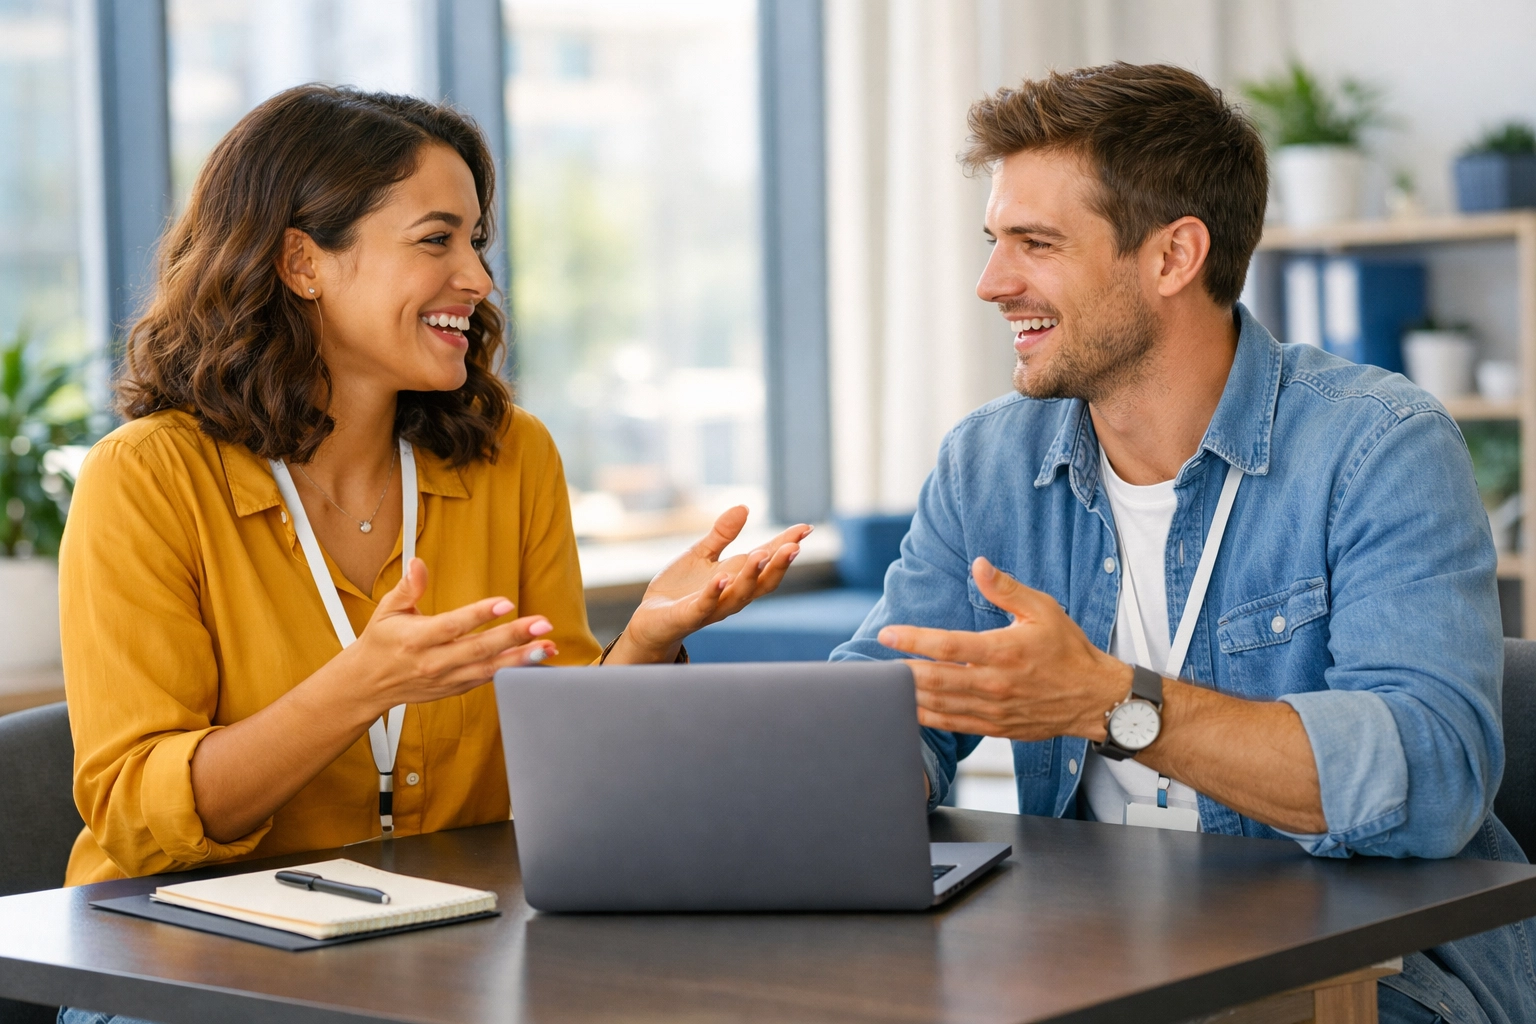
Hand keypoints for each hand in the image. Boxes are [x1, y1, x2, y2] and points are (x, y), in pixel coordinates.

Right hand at [338, 557, 556, 716]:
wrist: (368, 684)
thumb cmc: (381, 642)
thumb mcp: (387, 611)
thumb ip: (408, 587)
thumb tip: (418, 562)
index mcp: (416, 639)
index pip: (452, 626)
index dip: (480, 615)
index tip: (505, 603)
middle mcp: (433, 662)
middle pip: (479, 649)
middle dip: (513, 636)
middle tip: (542, 624)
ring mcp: (447, 679)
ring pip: (489, 669)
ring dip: (521, 658)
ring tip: (548, 646)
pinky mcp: (456, 688)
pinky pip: (488, 679)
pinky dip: (514, 672)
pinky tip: (534, 660)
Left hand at [610, 506, 812, 662]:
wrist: (652, 617)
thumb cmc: (681, 587)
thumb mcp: (702, 553)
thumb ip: (723, 533)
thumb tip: (745, 506)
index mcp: (738, 576)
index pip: (767, 559)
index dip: (786, 544)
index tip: (805, 528)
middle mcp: (733, 594)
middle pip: (763, 581)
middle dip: (779, 564)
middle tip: (795, 546)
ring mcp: (714, 606)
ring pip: (739, 594)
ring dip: (752, 575)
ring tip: (761, 554)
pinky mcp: (690, 615)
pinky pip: (706, 605)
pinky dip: (715, 593)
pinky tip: (722, 578)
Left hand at [877, 557, 1129, 740]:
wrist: (1095, 698)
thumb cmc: (1068, 649)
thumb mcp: (1043, 609)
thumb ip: (1005, 588)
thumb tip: (978, 564)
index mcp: (1003, 651)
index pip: (947, 646)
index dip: (912, 640)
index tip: (887, 634)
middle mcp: (994, 684)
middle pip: (934, 680)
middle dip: (900, 672)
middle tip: (872, 665)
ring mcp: (993, 710)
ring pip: (939, 705)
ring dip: (907, 696)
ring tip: (881, 685)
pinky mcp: (995, 728)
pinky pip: (952, 724)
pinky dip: (926, 718)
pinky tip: (907, 709)